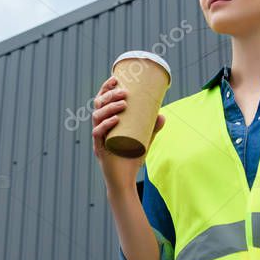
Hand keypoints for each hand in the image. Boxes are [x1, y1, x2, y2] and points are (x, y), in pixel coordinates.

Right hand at [91, 75, 164, 191]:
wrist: (125, 181)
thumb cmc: (131, 159)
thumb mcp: (144, 140)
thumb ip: (152, 128)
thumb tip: (162, 115)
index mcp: (106, 122)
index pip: (101, 101)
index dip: (106, 88)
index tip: (115, 78)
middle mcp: (99, 128)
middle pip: (98, 106)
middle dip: (110, 95)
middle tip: (125, 92)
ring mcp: (98, 139)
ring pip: (97, 117)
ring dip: (110, 107)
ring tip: (124, 104)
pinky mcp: (99, 150)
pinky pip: (98, 134)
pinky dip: (106, 125)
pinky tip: (115, 120)